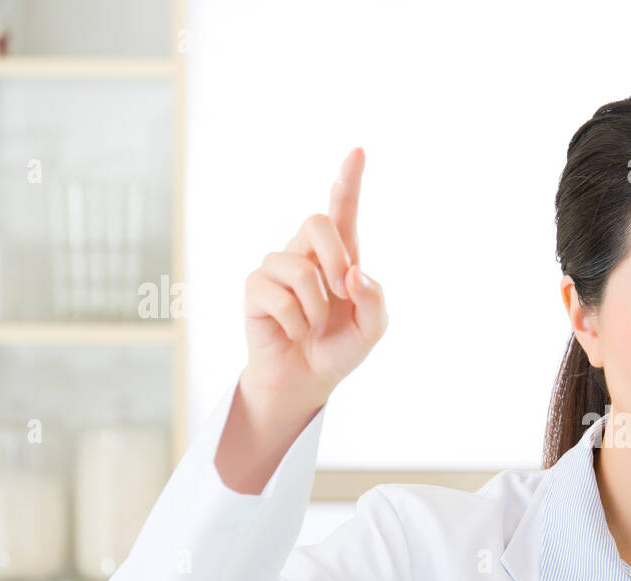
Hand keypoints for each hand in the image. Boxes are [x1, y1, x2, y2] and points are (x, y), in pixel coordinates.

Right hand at [241, 147, 388, 410]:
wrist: (307, 380)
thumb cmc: (339, 347)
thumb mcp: (372, 329)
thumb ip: (374, 299)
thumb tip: (352, 272)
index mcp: (340, 255)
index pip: (343, 210)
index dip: (348, 179)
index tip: (359, 150)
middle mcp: (305, 252)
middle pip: (318, 221)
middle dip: (336, 256)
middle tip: (343, 292)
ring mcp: (276, 267)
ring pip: (301, 269)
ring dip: (317, 308)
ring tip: (312, 326)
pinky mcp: (255, 287)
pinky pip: (281, 298)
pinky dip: (296, 323)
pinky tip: (292, 332)